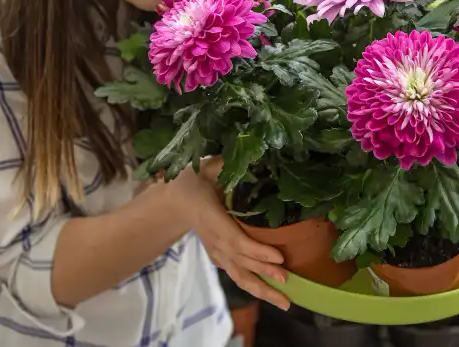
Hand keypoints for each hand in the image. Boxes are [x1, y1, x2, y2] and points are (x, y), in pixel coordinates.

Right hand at [170, 158, 290, 310]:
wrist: (170, 202)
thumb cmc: (190, 183)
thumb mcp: (206, 168)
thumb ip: (224, 164)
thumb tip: (250, 156)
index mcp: (212, 219)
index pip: (236, 240)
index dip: (257, 251)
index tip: (279, 257)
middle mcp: (214, 240)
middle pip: (241, 262)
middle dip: (264, 273)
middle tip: (288, 281)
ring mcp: (216, 252)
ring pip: (239, 275)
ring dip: (261, 289)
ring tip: (284, 301)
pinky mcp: (218, 256)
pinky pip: (236, 274)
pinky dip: (252, 285)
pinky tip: (270, 294)